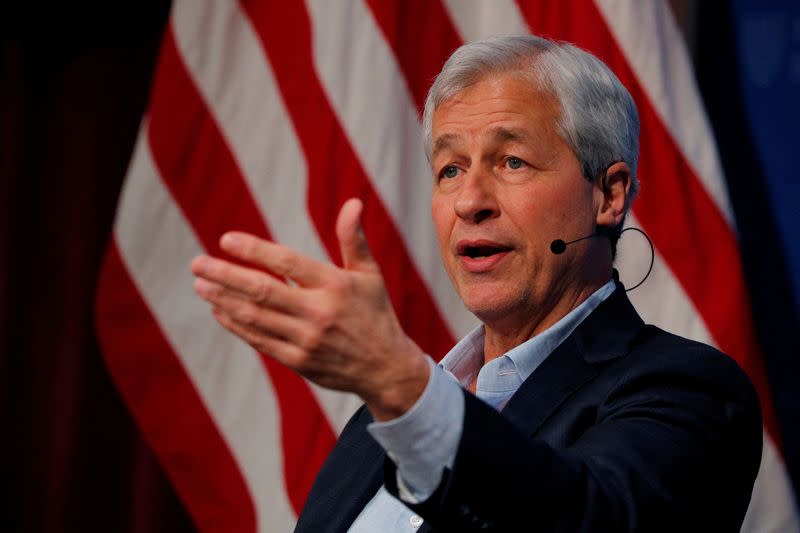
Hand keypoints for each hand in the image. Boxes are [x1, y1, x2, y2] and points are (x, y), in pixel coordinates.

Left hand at [190, 198, 429, 420]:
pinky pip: (259, 340)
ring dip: (222, 299)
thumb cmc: (375, 313)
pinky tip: (219, 310)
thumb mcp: (370, 274)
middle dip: (224, 275)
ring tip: (200, 285)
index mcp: (336, 285)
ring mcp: (307, 339)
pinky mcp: (299, 361)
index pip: (286, 262)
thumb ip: (354, 239)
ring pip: (254, 316)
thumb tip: (353, 202)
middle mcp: (319, 312)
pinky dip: (235, 324)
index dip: (253, 250)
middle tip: (197, 264)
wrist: (386, 368)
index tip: (226, 239)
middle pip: (262, 290)